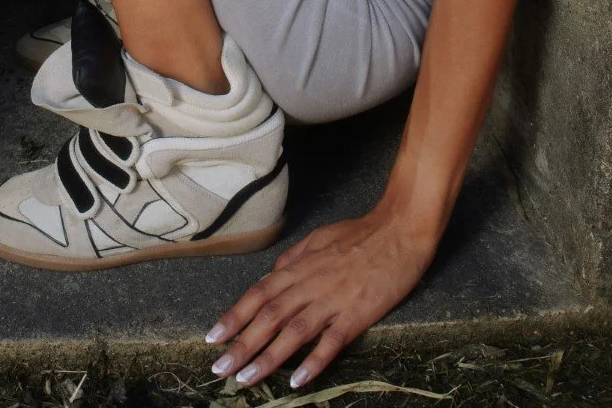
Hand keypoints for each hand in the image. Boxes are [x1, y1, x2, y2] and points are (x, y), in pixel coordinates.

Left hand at [204, 203, 439, 389]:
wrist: (398, 230)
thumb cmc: (359, 234)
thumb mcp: (318, 239)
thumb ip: (294, 258)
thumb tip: (272, 275)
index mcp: (299, 266)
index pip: (258, 294)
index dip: (234, 316)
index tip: (213, 337)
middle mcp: (309, 284)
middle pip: (268, 316)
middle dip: (241, 344)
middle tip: (219, 368)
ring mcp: (332, 299)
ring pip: (292, 332)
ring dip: (267, 358)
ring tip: (246, 379)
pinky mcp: (357, 314)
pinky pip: (331, 341)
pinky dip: (312, 361)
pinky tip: (296, 380)